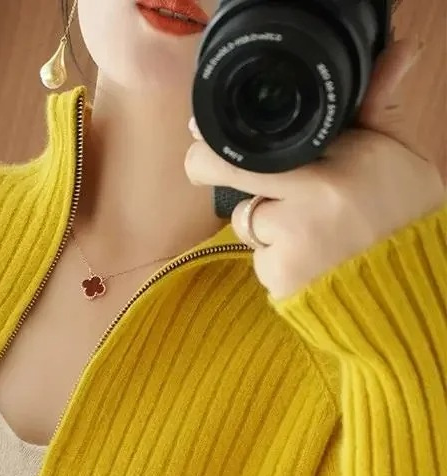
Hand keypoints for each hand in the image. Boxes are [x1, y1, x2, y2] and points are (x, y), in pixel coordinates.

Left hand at [184, 35, 445, 299]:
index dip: (233, 132)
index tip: (204, 130)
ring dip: (262, 224)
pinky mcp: (280, 273)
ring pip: (245, 217)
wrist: (410, 290)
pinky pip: (256, 257)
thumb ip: (380, 110)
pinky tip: (306, 263)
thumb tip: (398, 51)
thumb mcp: (401, 158)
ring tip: (308, 235)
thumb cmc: (404, 221)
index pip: (274, 133)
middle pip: (231, 167)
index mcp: (350, 153)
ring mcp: (295, 234)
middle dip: (206, 163)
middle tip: (198, 165)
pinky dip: (273, 260)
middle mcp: (319, 191)